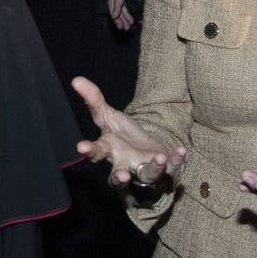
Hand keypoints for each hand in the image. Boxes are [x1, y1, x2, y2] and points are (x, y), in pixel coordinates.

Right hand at [71, 76, 185, 189]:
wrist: (144, 149)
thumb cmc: (121, 135)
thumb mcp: (107, 116)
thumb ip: (93, 100)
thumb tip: (75, 79)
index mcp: (108, 151)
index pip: (96, 152)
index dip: (89, 150)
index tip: (81, 147)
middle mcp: (124, 164)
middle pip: (118, 177)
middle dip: (119, 177)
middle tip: (122, 175)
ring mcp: (144, 168)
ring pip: (146, 176)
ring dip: (153, 169)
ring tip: (158, 158)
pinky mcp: (163, 169)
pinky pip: (171, 167)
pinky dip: (177, 160)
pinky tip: (181, 151)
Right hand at [108, 0, 149, 30]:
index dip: (118, 6)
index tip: (115, 16)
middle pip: (113, 1)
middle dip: (117, 16)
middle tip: (123, 27)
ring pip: (114, 2)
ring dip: (119, 15)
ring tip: (125, 26)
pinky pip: (117, 0)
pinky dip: (120, 9)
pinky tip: (126, 18)